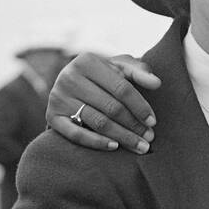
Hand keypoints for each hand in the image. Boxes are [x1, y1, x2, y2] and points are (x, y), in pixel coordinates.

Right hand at [46, 52, 161, 152]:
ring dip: (122, 137)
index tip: (153, 121)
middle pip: (111, 107)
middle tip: (149, 138)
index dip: (140, 106)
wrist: (72, 85)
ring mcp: (58, 98)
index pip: (121, 88)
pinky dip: (97, 142)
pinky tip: (115, 147)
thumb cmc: (103, 76)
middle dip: (133, 125)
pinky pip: (76, 134)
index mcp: (87, 61)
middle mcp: (69, 77)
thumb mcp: (119, 67)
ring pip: (98, 122)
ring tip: (139, 147)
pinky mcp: (52, 117)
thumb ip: (139, 71)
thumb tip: (156, 83)